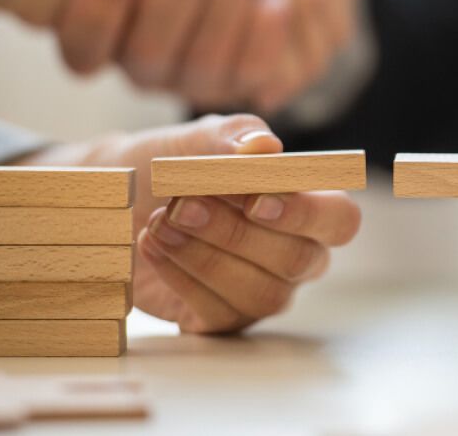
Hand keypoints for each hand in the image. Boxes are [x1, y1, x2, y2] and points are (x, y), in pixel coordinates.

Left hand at [17, 114, 360, 332]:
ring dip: (206, 256)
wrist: (116, 199)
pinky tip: (153, 246)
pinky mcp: (224, 318)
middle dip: (238, 233)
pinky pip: (221, 313)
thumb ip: (235, 139)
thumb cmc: (172, 164)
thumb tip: (266, 149)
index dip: (305, 215)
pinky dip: (181, 277)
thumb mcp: (200, 139)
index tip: (253, 200)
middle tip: (183, 205)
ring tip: (160, 224)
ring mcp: (264, 290)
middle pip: (299, 259)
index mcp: (307, 206)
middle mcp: (296, 254)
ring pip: (263, 293)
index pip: (340, 220)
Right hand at [58, 0, 359, 111]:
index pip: (81, 47)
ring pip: (204, 72)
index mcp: (105, 27)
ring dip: (225, 14)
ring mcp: (196, 82)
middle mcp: (145, 65)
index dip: (95, 12)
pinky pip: (257, 78)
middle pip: (148, 58)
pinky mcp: (249, 83)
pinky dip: (266, 38)